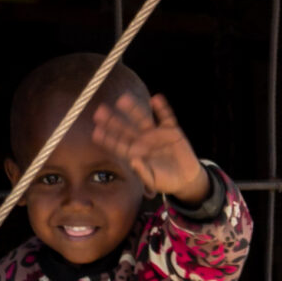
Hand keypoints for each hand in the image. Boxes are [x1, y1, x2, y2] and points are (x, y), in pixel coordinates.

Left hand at [91, 89, 210, 204]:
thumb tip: (133, 161)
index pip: (118, 144)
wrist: (186, 179)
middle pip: (125, 129)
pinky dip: (162, 109)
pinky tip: (155, 100)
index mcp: (135, 153)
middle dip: (113, 120)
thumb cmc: (165, 180)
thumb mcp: (153, 181)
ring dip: (133, 110)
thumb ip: (142, 172)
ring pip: (142, 119)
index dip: (107, 138)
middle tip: (100, 111)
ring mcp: (156, 134)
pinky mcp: (172, 131)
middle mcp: (143, 141)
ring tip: (123, 99)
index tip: (96, 131)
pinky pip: (166, 117)